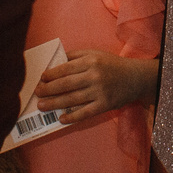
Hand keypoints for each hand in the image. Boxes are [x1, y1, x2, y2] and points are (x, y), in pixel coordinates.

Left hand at [35, 49, 159, 122]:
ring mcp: (100, 92)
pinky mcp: (105, 105)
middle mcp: (94, 76)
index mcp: (90, 61)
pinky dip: (72, 117)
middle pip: (66, 85)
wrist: (135, 78)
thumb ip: (75, 56)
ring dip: (54, 104)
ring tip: (42, 106)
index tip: (40, 79)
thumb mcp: (95, 54)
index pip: (65, 68)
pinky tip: (61, 119)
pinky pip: (85, 113)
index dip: (50, 75)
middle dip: (48, 90)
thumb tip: (54, 63)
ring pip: (72, 99)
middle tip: (36, 93)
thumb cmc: (111, 65)